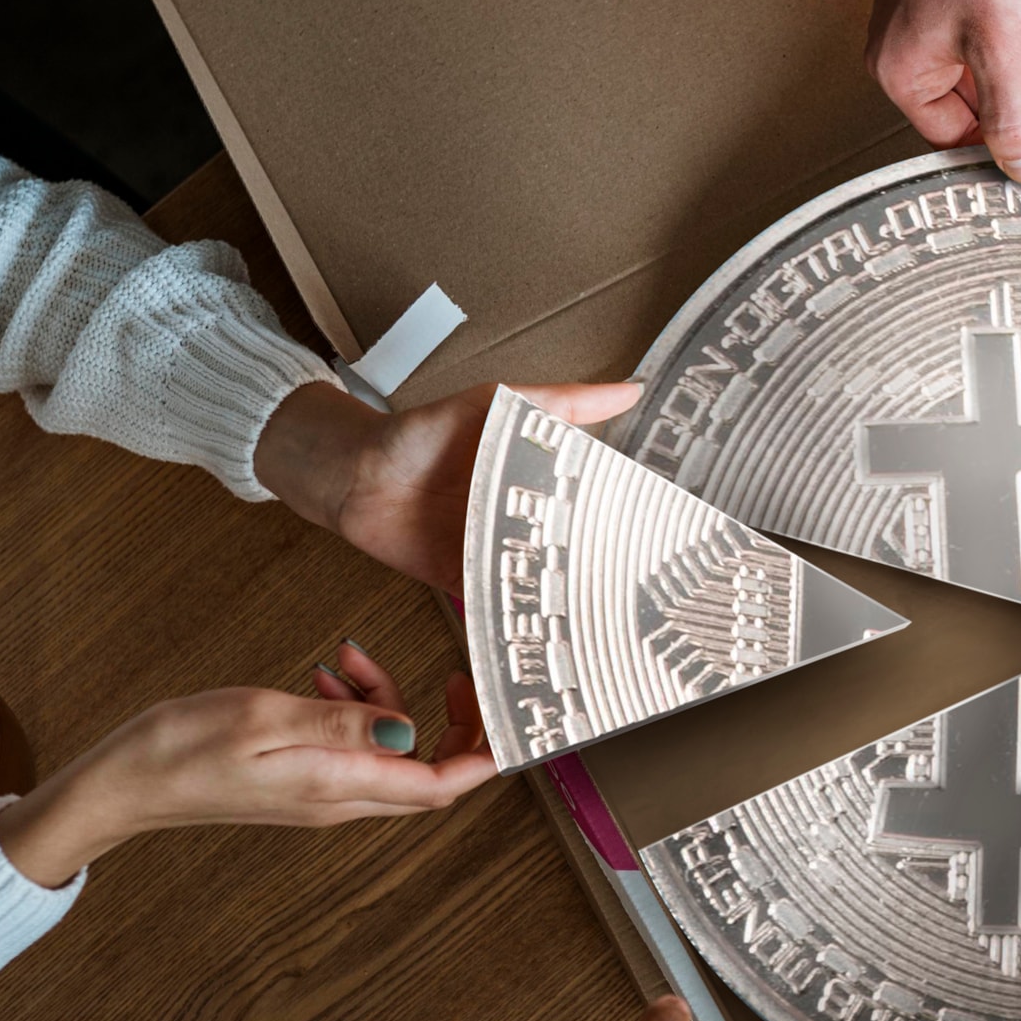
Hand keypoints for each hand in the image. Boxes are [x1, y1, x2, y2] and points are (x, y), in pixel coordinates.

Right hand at [0, 646, 493, 884]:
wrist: (123, 783)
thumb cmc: (181, 747)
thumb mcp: (265, 718)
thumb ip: (343, 725)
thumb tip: (410, 733)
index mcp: (340, 788)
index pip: (441, 786)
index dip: (482, 754)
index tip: (499, 712)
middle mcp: (341, 800)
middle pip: (429, 774)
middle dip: (448, 721)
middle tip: (441, 671)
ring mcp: (323, 793)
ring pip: (391, 751)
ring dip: (388, 701)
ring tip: (346, 661)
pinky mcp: (303, 780)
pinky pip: (355, 747)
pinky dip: (355, 708)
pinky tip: (326, 678)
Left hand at [253, 378, 642, 593]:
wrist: (356, 476)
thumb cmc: (423, 433)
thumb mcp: (498, 405)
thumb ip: (562, 402)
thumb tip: (629, 390)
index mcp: (536, 477)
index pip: (591, 499)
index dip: (624, 515)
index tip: (664, 529)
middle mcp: (520, 518)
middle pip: (571, 546)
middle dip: (601, 564)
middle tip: (644, 584)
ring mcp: (494, 552)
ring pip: (541, 579)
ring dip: (564, 595)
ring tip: (605, 613)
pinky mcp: (466, 581)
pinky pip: (499, 604)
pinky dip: (518, 617)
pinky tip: (546, 630)